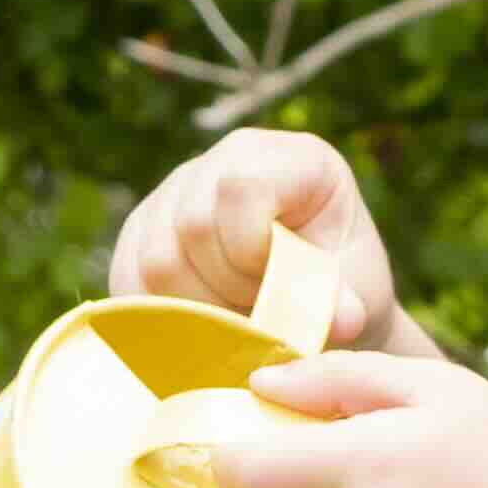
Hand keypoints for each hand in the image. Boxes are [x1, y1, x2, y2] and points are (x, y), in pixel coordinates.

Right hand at [105, 128, 428, 355]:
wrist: (313, 308)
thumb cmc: (341, 291)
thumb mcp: (359, 294)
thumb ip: (347, 300)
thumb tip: (342, 319)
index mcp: (288, 158)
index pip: (239, 186)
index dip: (253, 248)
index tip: (282, 283)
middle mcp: (221, 163)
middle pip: (191, 226)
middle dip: (230, 290)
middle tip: (263, 316)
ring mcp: (173, 196)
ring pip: (154, 261)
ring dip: (199, 312)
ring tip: (238, 323)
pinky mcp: (139, 236)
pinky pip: (129, 283)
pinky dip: (165, 321)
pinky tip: (204, 330)